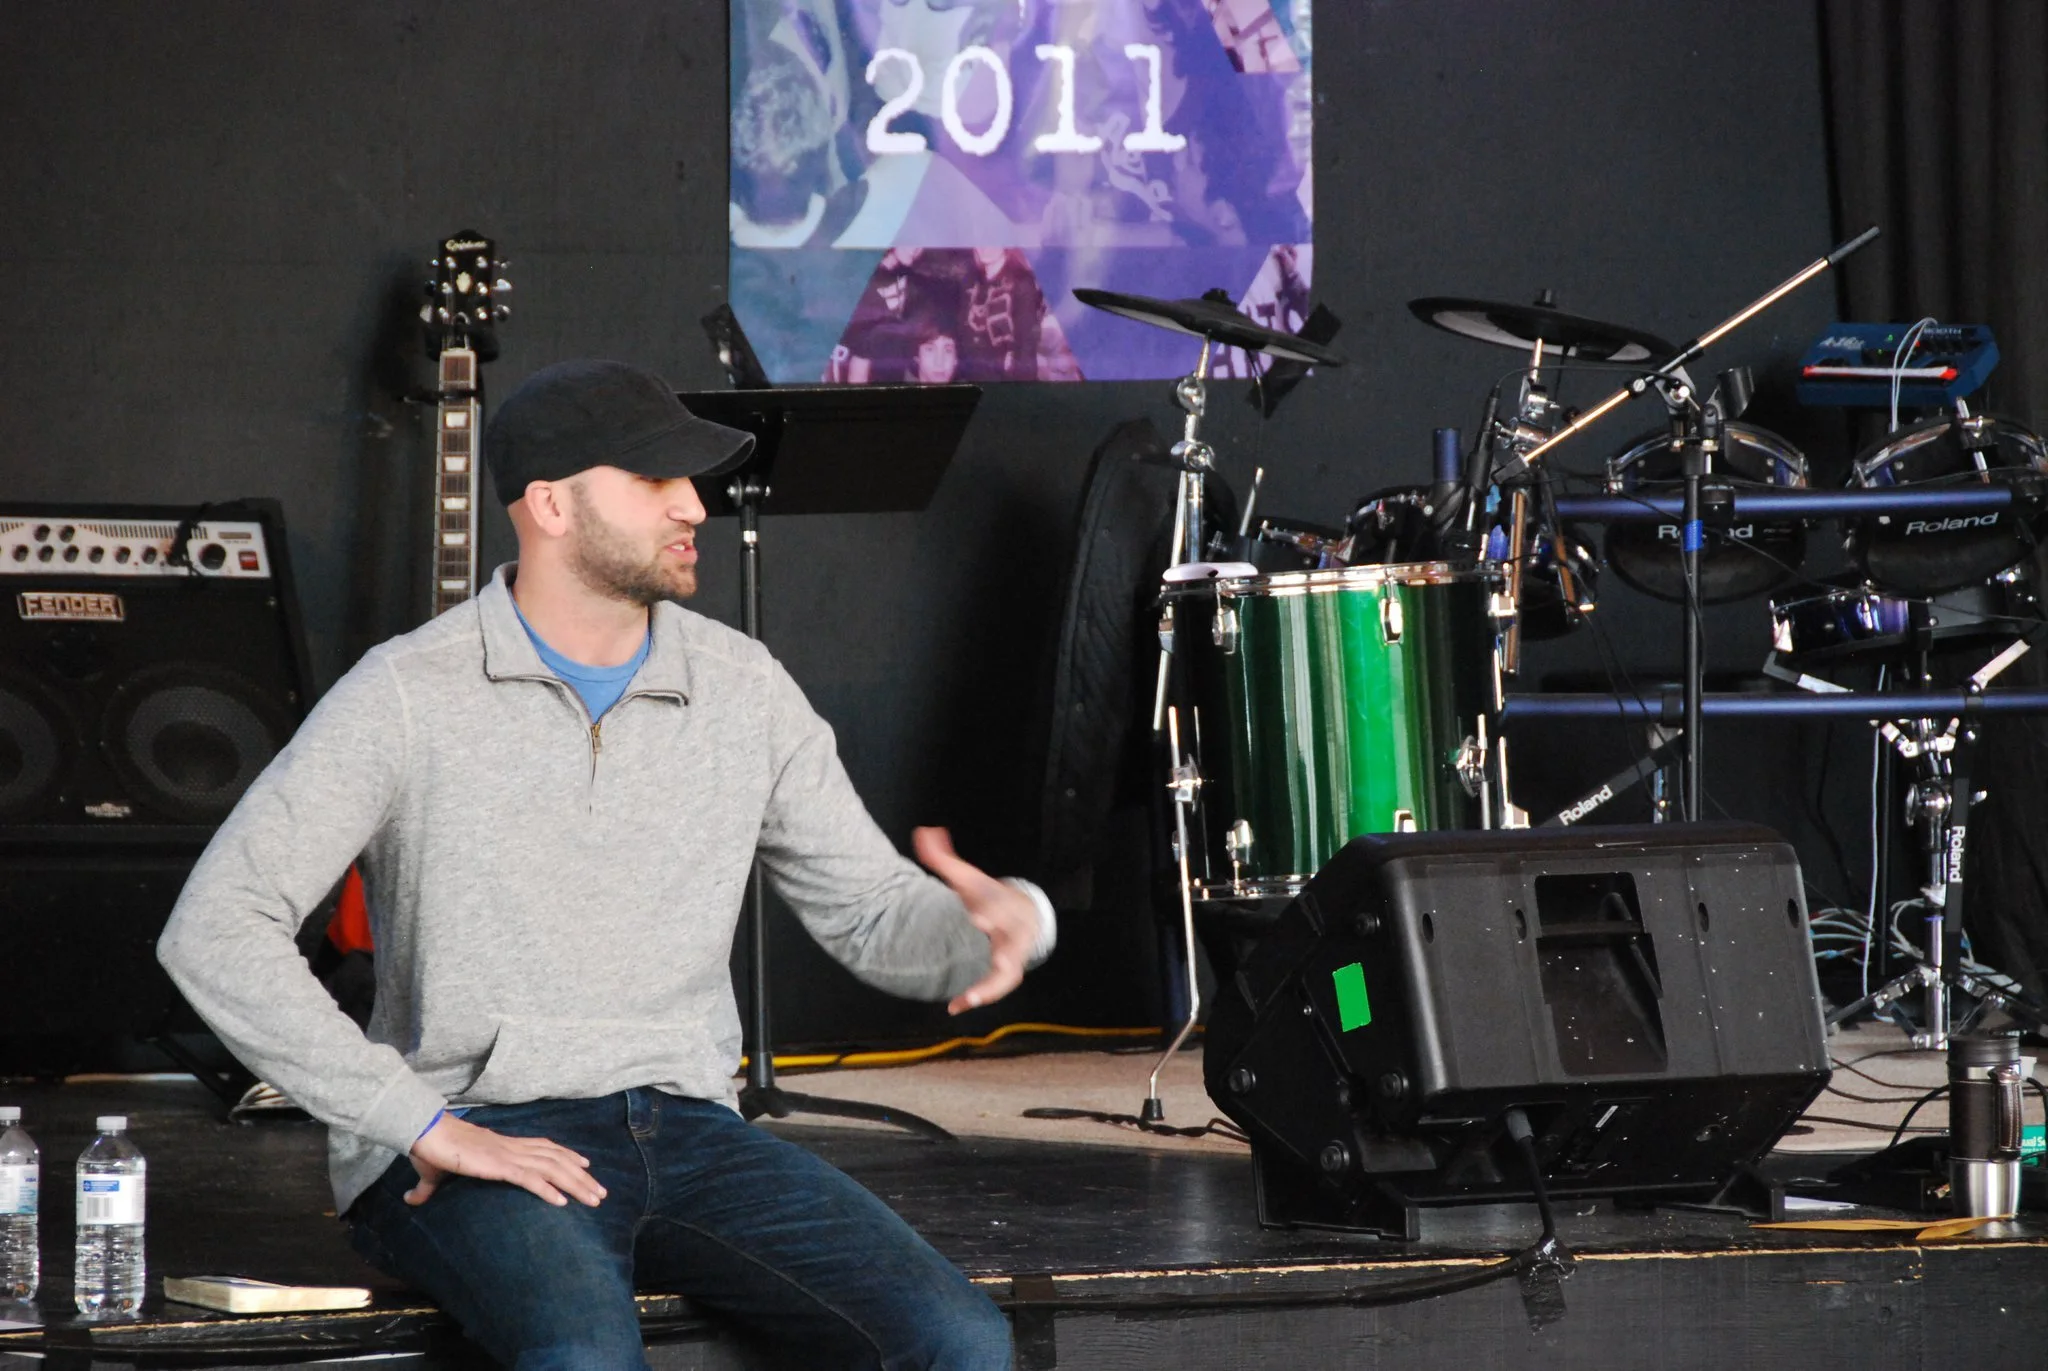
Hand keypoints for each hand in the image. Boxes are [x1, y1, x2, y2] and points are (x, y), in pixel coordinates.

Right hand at [407, 1113, 607, 1208]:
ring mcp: (507, 1156)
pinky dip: (548, 1190)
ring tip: (594, 1199)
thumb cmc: (429, 1149)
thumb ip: (428, 1187)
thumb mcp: (434, 1173)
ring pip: (552, 1169)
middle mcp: (512, 1148)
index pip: (545, 1148)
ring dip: (576, 1184)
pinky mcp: (497, 1166)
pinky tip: (562, 1202)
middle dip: (582, 1177)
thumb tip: (410, 1198)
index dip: (567, 1156)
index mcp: (503, 1145)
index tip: (585, 1165)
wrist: (423, 1133)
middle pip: (557, 1160)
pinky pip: (529, 1179)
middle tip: (600, 1192)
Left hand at [913, 826, 1038, 1015]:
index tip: (976, 915)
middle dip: (1001, 951)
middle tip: (991, 957)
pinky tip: (955, 1006)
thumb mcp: (968, 878)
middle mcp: (1012, 933)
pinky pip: (996, 989)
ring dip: (990, 987)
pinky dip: (978, 997)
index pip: (999, 907)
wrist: (1024, 914)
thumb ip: (943, 859)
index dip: (990, 911)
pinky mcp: (1007, 974)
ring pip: (1008, 974)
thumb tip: (924, 832)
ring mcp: (1013, 956)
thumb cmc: (990, 897)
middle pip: (1010, 944)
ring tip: (968, 998)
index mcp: (1002, 905)